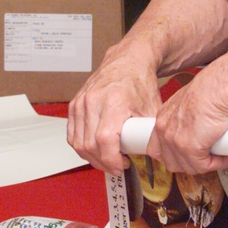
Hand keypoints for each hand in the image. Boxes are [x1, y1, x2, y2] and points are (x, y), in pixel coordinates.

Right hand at [67, 44, 163, 175]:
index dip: (111, 159)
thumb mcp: (152, 109)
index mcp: (114, 101)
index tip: (122, 166)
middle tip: (118, 166)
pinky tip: (95, 150)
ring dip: (92, 158)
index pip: (104, 140)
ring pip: (78, 143)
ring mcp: (81, 102)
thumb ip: (151, 133)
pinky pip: (72, 135)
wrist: (128, 61)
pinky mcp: (74, 105)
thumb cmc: (140, 82)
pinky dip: (82, 147)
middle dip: (103, 163)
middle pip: (89, 145)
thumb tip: (156, 156)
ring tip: (107, 160)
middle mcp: (93, 100)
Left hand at [147, 50, 227, 174]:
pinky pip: (203, 166)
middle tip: (208, 158)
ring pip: (187, 167)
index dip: (175, 155)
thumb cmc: (213, 88)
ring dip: (207, 164)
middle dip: (190, 164)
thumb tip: (200, 131)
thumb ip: (189, 119)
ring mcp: (174, 139)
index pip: (159, 147)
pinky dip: (218, 163)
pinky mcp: (189, 148)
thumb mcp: (192, 103)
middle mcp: (164, 128)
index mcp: (164, 117)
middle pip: (170, 161)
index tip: (190, 155)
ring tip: (221, 156)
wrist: (222, 86)